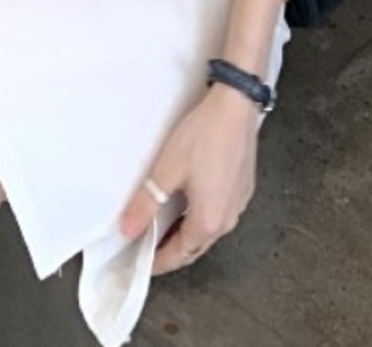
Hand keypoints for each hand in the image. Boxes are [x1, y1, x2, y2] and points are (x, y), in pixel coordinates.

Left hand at [120, 84, 259, 274]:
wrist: (236, 106)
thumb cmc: (204, 136)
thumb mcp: (166, 170)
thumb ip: (145, 204)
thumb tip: (128, 229)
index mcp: (208, 222)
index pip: (179, 256)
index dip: (158, 262)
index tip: (141, 264)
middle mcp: (228, 219)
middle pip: (195, 246)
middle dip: (172, 250)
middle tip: (147, 245)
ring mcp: (238, 203)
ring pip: (209, 230)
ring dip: (186, 232)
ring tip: (163, 223)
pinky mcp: (243, 188)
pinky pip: (219, 213)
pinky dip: (201, 216)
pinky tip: (188, 200)